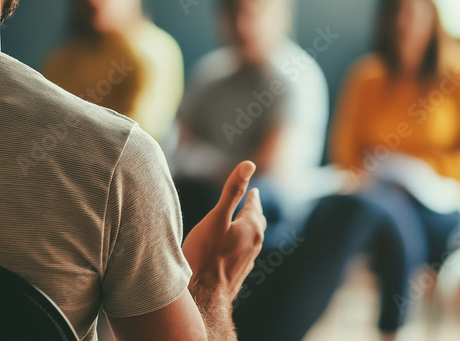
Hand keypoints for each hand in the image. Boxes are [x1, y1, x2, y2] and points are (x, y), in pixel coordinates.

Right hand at [182, 161, 265, 301]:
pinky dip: (241, 242)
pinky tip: (233, 248)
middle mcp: (254, 244)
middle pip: (256, 222)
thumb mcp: (216, 217)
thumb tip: (250, 164)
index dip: (251, 195)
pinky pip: (244, 251)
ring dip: (248, 227)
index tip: (253, 189)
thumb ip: (232, 191)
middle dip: (253, 210)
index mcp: (251, 228)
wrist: (203, 296)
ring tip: (243, 222)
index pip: (253, 205)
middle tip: (251, 201)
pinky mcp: (239, 273)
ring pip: (252, 238)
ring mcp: (248, 260)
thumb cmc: (205, 254)